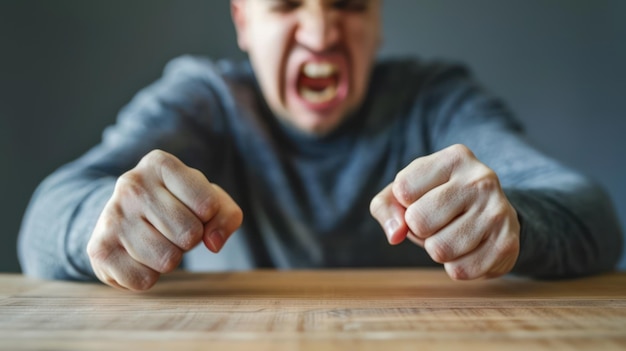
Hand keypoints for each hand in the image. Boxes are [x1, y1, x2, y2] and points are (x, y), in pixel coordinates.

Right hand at [87, 150, 242, 290]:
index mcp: (160, 163)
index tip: (193, 209)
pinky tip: (139, 256)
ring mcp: (111, 216)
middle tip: (172, 229)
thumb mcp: (209, 200)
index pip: (208, 206)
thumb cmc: (176, 206)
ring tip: (156, 240)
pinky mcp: (99, 249)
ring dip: (170, 259)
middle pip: (189, 234)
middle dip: (189, 239)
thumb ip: (227, 216)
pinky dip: (149, 276)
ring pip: (168, 260)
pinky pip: (144, 280)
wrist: (124, 218)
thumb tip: (213, 243)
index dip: (208, 217)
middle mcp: (132, 184)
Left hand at [370, 144, 519, 279]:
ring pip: (439, 250)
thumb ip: (385, 207)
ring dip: (437, 250)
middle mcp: (481, 179)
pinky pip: (460, 270)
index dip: (403, 204)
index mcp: (455, 158)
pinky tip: (468, 249)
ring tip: (452, 234)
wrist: (491, 216)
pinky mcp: (506, 243)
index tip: (421, 198)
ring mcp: (497, 211)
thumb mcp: (405, 192)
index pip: (403, 190)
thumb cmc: (437, 200)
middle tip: (436, 222)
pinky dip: (455, 267)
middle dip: (419, 229)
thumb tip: (395, 234)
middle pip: (418, 221)